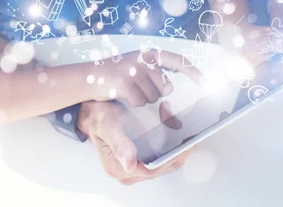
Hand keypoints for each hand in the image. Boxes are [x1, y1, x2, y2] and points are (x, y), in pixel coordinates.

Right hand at [77, 100, 193, 184]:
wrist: (92, 112)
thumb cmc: (98, 117)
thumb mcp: (107, 125)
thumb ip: (119, 144)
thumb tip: (129, 164)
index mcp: (118, 167)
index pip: (152, 169)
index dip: (171, 159)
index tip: (186, 146)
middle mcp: (127, 171)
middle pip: (160, 167)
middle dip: (177, 152)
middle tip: (191, 136)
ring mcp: (133, 166)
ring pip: (162, 162)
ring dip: (175, 148)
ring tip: (185, 131)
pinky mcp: (139, 157)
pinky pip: (159, 156)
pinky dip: (169, 145)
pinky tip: (173, 128)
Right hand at [86, 49, 200, 105]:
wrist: (90, 75)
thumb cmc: (117, 73)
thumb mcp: (137, 65)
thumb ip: (156, 72)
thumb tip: (172, 85)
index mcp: (149, 53)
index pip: (176, 60)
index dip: (192, 71)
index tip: (206, 81)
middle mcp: (144, 58)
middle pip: (165, 87)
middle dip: (155, 92)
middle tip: (137, 85)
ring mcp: (134, 69)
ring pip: (153, 97)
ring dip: (142, 97)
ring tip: (128, 88)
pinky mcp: (125, 82)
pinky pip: (139, 101)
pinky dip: (132, 102)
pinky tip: (121, 93)